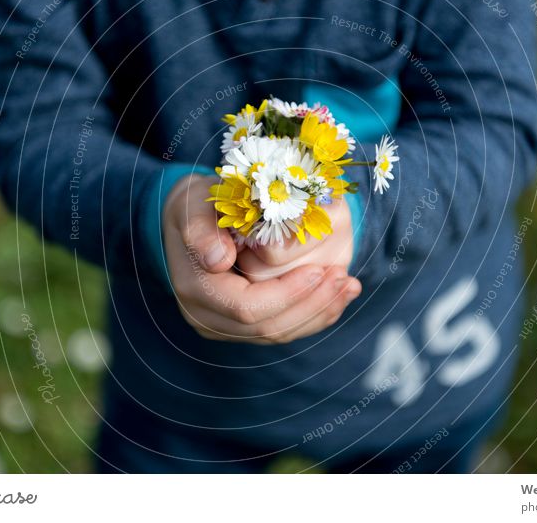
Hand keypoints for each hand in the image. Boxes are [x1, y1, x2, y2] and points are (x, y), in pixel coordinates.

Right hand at [162, 175, 361, 343]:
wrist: (186, 218)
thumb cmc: (194, 204)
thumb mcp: (191, 204)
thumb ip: (201, 229)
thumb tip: (218, 260)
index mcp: (195, 290)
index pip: (248, 307)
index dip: (288, 294)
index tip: (319, 270)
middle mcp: (207, 317)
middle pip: (268, 328)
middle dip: (311, 305)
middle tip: (344, 278)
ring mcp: (224, 326)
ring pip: (279, 333)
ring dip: (319, 312)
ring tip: (349, 286)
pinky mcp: (242, 326)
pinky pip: (282, 328)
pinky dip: (314, 314)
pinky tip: (340, 296)